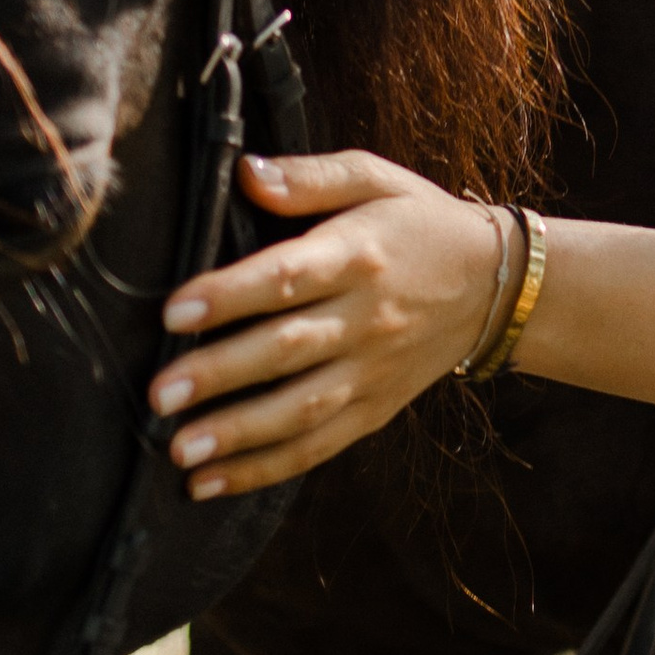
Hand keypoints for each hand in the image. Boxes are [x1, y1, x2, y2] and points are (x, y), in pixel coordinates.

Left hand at [150, 149, 508, 497]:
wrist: (496, 286)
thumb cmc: (420, 223)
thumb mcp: (376, 179)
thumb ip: (310, 177)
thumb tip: (246, 173)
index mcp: (358, 255)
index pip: (287, 278)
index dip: (230, 295)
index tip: (174, 311)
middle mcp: (366, 319)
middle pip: (287, 351)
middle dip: (219, 375)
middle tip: (158, 395)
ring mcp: (372, 372)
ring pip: (301, 410)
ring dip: (239, 435)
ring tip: (180, 450)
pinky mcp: (375, 410)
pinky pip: (318, 446)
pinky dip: (265, 469)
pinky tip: (212, 482)